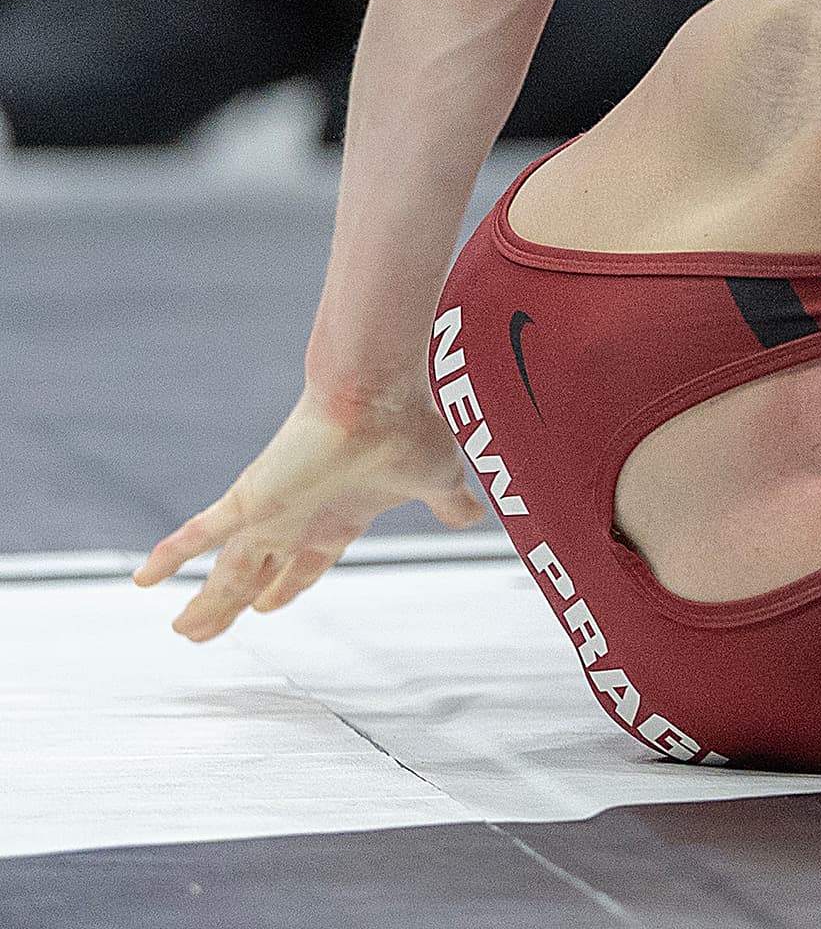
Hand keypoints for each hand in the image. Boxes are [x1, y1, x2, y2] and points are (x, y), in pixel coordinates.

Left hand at [135, 386, 488, 640]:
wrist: (379, 394)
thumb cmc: (409, 430)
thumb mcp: (438, 480)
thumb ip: (449, 503)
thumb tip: (472, 517)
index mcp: (337, 519)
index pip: (302, 565)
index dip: (283, 590)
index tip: (266, 608)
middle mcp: (297, 520)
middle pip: (254, 576)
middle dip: (231, 607)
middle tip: (204, 632)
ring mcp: (269, 512)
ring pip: (225, 571)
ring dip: (204, 604)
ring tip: (183, 631)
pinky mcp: (248, 500)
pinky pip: (198, 536)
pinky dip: (169, 558)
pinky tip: (142, 582)